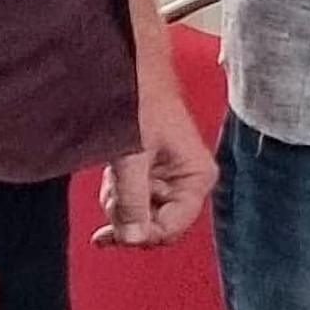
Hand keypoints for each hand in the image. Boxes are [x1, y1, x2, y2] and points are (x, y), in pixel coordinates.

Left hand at [96, 81, 217, 247]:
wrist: (129, 70)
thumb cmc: (140, 102)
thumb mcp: (132, 156)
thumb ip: (132, 200)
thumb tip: (132, 239)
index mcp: (197, 177)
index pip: (172, 227)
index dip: (143, 233)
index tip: (114, 231)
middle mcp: (189, 181)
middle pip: (158, 224)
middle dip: (129, 215)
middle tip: (112, 195)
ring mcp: (170, 178)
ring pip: (143, 214)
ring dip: (120, 202)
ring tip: (112, 177)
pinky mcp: (153, 173)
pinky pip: (135, 198)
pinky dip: (118, 192)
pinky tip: (112, 175)